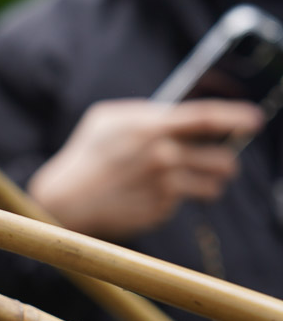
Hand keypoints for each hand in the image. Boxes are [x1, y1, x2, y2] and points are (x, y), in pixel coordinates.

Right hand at [27, 98, 262, 239]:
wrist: (65, 199)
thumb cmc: (85, 155)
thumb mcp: (106, 120)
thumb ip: (143, 112)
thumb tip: (172, 110)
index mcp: (150, 128)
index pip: (206, 118)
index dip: (236, 117)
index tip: (255, 120)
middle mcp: (163, 156)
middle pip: (221, 159)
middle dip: (226, 162)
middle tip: (222, 163)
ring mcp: (164, 185)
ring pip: (212, 186)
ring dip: (208, 184)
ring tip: (192, 183)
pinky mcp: (161, 210)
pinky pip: (183, 202)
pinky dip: (173, 199)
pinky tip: (148, 196)